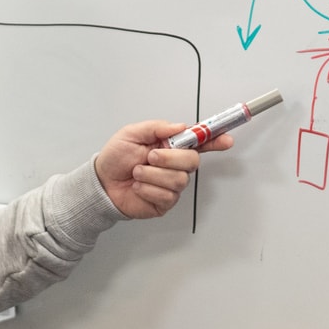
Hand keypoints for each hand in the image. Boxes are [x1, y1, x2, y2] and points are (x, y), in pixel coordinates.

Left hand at [94, 120, 233, 218]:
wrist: (102, 183)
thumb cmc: (115, 158)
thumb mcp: (131, 134)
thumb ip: (157, 128)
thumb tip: (180, 126)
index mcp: (170, 146)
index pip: (199, 142)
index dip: (215, 140)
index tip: (226, 139)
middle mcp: (174, 165)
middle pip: (192, 161)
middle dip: (170, 158)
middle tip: (149, 157)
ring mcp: (171, 185)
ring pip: (178, 180)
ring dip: (152, 175)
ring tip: (137, 173)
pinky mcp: (165, 202)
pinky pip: (166, 195)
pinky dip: (147, 189)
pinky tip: (138, 187)